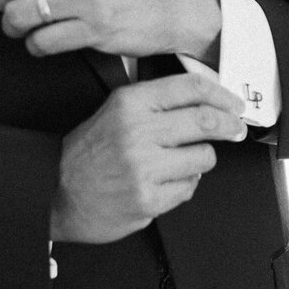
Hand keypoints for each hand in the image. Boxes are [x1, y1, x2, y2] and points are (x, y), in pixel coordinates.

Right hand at [51, 74, 247, 243]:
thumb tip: (211, 99)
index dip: (222, 95)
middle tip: (235, 129)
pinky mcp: (148, 200)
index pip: (191, 88)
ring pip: (204, 157)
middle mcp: (137, 132)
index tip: (234, 104)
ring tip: (180, 161)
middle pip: (206, 120)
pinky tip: (163, 182)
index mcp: (130, 104)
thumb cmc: (89, 153)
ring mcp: (143, 168)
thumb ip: (159, 102)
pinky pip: (189, 187)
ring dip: (200, 160)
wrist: (53, 192)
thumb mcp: (117, 111)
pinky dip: (183, 185)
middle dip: (229, 126)